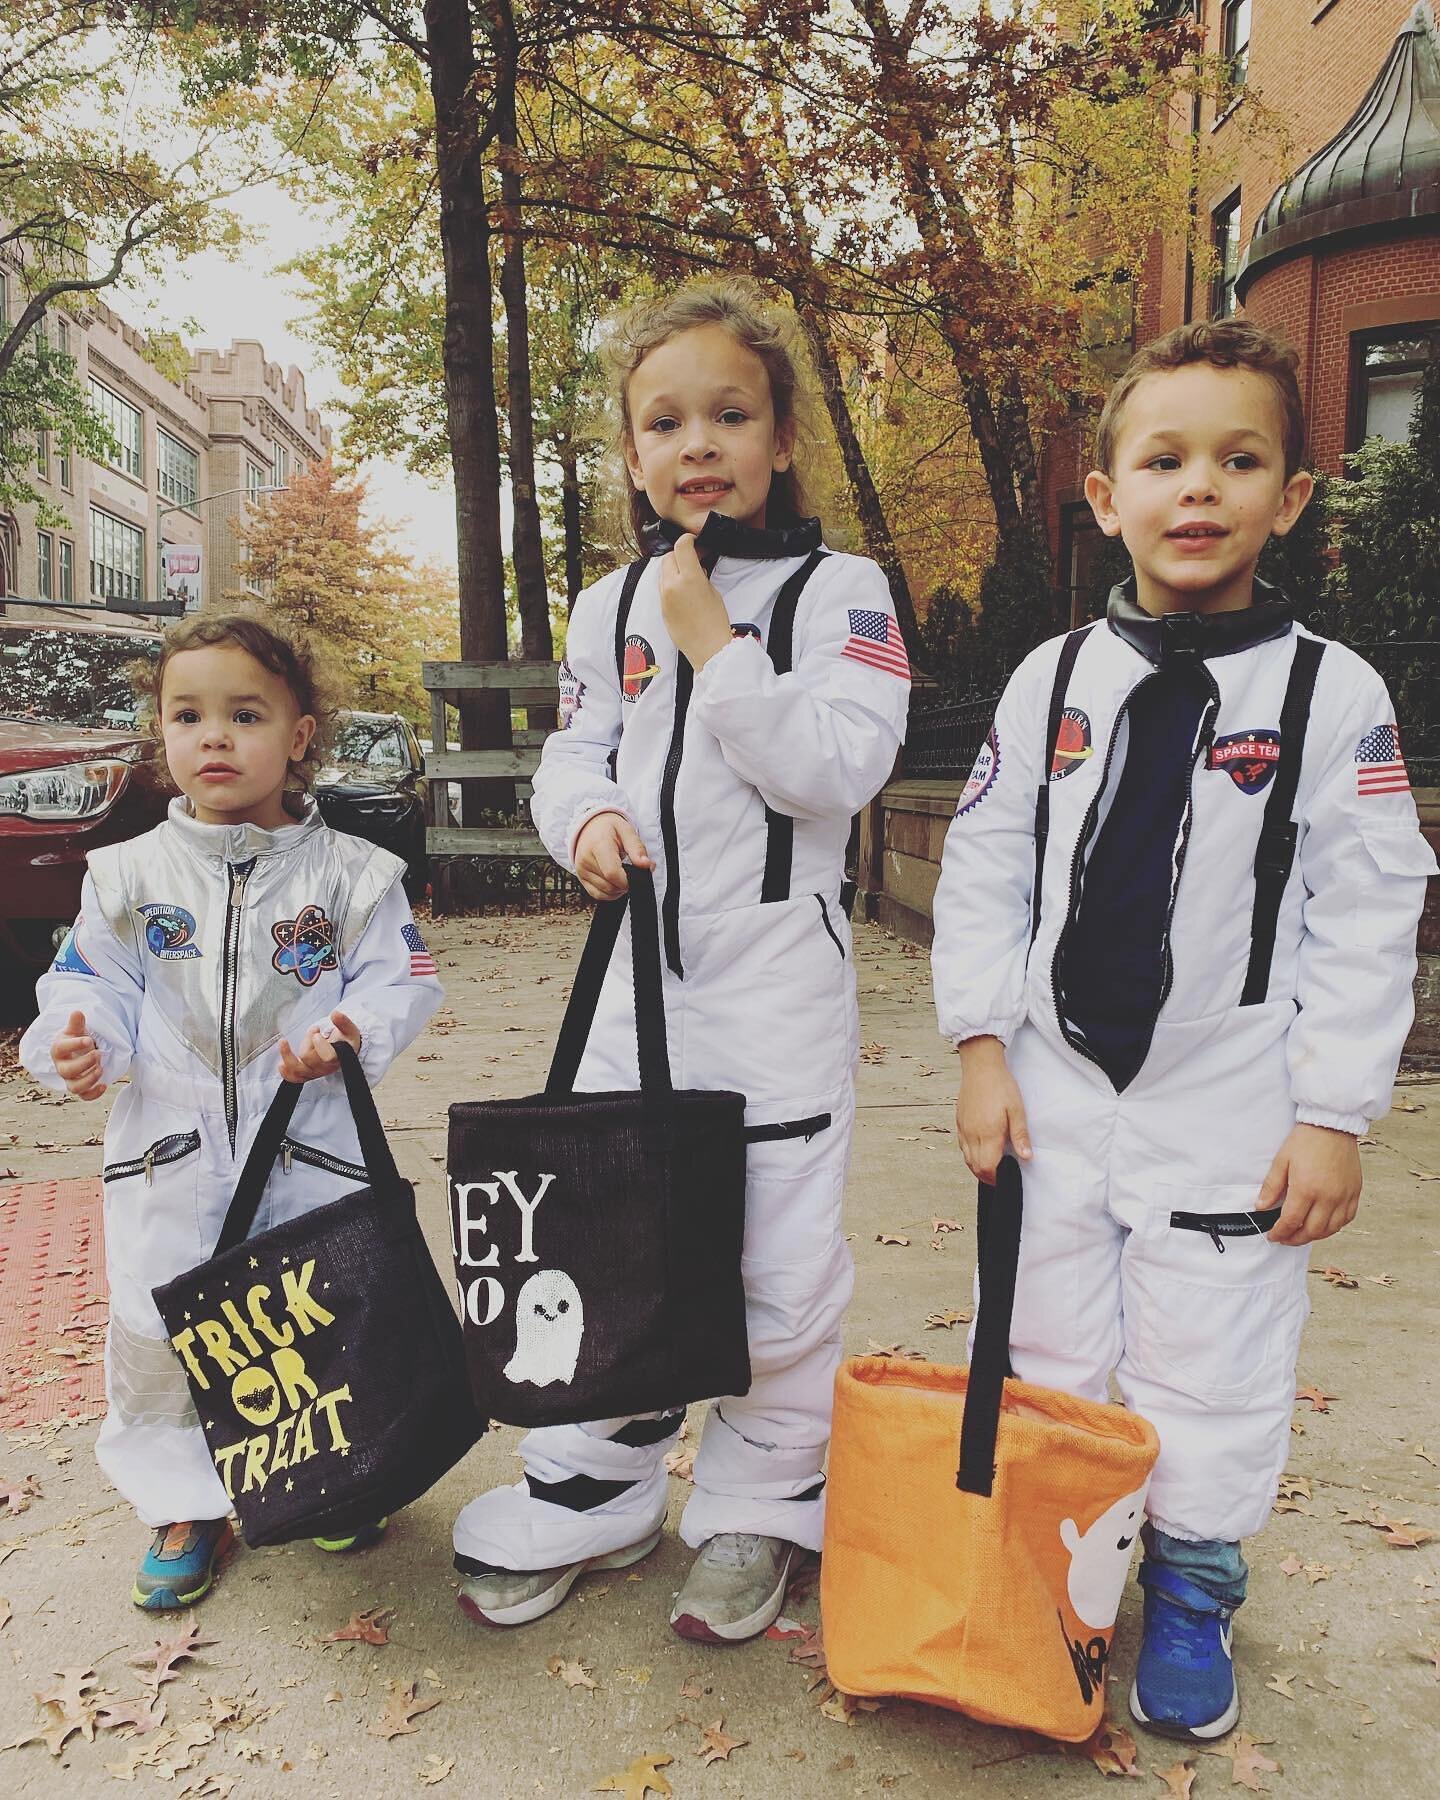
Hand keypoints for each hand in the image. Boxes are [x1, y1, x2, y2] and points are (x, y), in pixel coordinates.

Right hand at [51, 1009, 106, 1100]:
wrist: (79, 1050)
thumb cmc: (77, 1039)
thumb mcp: (77, 1029)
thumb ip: (77, 1023)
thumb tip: (77, 1012)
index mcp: (59, 1050)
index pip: (61, 1049)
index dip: (75, 1045)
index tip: (89, 1040)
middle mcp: (62, 1067)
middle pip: (67, 1071)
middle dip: (84, 1063)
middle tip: (98, 1054)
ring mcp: (71, 1079)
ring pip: (74, 1087)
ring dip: (89, 1079)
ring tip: (101, 1068)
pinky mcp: (81, 1087)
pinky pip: (84, 1096)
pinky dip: (94, 1094)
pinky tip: (104, 1084)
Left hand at [278, 1010, 361, 1083]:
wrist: (344, 1053)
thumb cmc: (346, 1041)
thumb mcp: (349, 1030)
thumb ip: (343, 1022)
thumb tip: (335, 1014)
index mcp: (338, 1058)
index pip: (328, 1057)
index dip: (320, 1046)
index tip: (317, 1034)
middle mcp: (325, 1068)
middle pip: (308, 1057)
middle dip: (307, 1040)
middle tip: (314, 1030)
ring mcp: (315, 1073)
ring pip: (297, 1070)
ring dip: (287, 1055)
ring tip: (283, 1041)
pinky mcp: (306, 1075)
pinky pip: (294, 1079)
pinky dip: (286, 1073)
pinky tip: (280, 1064)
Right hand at [573, 811, 653, 900]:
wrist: (590, 827)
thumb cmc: (609, 828)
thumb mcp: (627, 831)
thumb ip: (638, 849)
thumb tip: (648, 866)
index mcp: (598, 845)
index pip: (612, 873)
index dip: (628, 880)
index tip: (637, 875)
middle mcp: (586, 859)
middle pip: (609, 885)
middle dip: (625, 884)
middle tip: (631, 871)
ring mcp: (581, 870)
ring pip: (605, 893)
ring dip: (618, 889)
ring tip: (622, 874)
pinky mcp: (581, 878)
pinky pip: (597, 895)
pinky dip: (609, 893)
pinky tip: (615, 882)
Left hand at [657, 534, 731, 669]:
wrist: (708, 649)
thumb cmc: (715, 623)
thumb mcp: (713, 591)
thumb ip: (700, 574)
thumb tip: (695, 565)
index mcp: (689, 578)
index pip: (681, 546)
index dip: (688, 540)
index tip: (694, 542)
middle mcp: (672, 585)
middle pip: (669, 557)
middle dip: (680, 555)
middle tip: (694, 559)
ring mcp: (664, 597)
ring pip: (663, 572)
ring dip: (674, 569)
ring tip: (689, 577)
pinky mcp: (661, 609)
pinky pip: (662, 588)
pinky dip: (671, 584)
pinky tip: (683, 591)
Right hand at [956, 1035, 1032, 1182]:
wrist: (980, 1067)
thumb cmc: (1000, 1086)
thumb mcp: (1017, 1110)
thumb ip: (1020, 1135)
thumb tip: (1026, 1157)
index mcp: (988, 1134)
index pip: (987, 1167)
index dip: (995, 1178)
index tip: (1005, 1179)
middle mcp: (972, 1134)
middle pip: (975, 1166)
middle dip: (987, 1176)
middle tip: (1000, 1176)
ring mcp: (963, 1128)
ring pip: (966, 1158)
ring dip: (977, 1166)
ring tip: (991, 1166)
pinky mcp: (959, 1122)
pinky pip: (962, 1146)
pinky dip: (970, 1154)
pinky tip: (980, 1149)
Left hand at [1262, 1123, 1361, 1244]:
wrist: (1331, 1125)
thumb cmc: (1306, 1140)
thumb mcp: (1281, 1161)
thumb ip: (1271, 1187)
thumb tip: (1261, 1207)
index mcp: (1306, 1188)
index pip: (1291, 1221)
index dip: (1280, 1233)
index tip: (1273, 1236)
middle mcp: (1328, 1197)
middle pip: (1312, 1230)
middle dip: (1296, 1238)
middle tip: (1285, 1238)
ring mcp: (1344, 1196)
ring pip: (1331, 1229)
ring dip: (1315, 1235)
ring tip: (1302, 1233)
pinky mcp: (1355, 1192)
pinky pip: (1347, 1219)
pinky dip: (1334, 1226)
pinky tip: (1324, 1224)